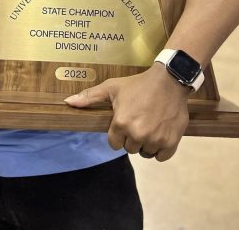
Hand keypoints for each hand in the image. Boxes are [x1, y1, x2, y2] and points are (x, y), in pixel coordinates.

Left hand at [64, 64, 189, 160]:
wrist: (169, 81)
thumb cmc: (138, 84)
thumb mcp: (112, 88)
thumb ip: (89, 97)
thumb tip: (67, 102)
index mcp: (121, 123)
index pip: (114, 144)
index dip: (118, 134)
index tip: (124, 123)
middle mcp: (137, 134)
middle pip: (130, 148)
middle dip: (132, 138)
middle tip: (138, 122)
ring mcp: (155, 139)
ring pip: (145, 153)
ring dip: (146, 144)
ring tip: (149, 126)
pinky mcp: (171, 143)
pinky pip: (161, 157)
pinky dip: (160, 149)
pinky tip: (159, 134)